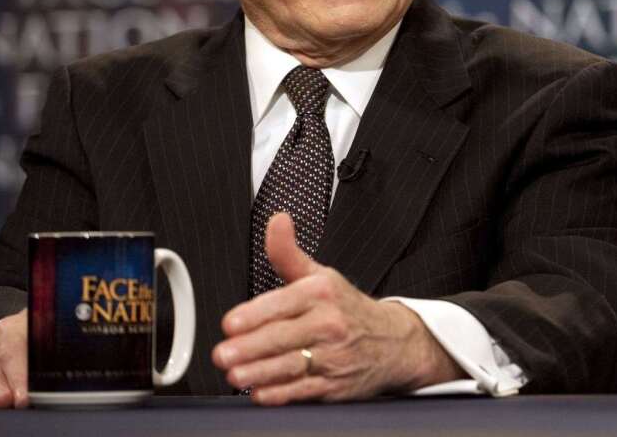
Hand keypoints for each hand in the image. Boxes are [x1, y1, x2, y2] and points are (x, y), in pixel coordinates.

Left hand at [212, 212, 462, 404]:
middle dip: (251, 347)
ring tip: (236, 374)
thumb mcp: (321, 275)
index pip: (284, 302)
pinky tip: (261, 392)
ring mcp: (335, 356)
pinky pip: (306, 390)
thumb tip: (277, 221)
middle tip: (223, 354)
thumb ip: (288, 252)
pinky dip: (282, 394)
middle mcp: (331, 323)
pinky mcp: (336, 385)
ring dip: (261, 372)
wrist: (393, 342)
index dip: (255, 314)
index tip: (231, 323)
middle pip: (285, 336)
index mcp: (323, 293)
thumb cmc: (347, 309)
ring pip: (293, 365)